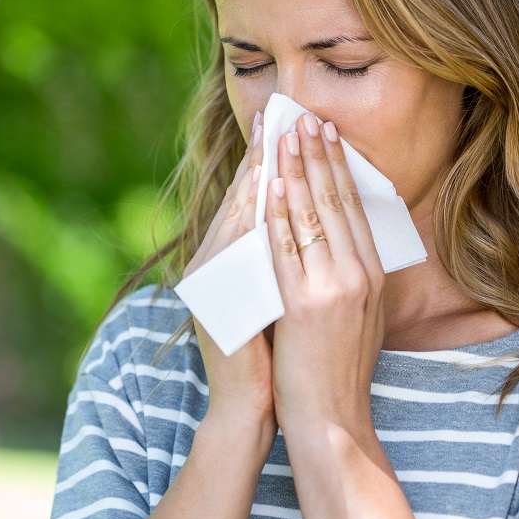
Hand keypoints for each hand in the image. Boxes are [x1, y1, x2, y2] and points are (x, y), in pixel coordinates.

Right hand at [185, 112, 275, 432]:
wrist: (252, 406)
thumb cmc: (272, 354)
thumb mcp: (275, 295)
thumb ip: (282, 258)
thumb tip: (308, 217)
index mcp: (226, 261)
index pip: (249, 199)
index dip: (265, 160)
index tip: (283, 124)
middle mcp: (211, 262)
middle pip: (240, 196)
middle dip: (262, 153)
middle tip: (280, 112)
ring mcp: (211, 278)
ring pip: (236, 212)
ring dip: (260, 171)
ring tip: (279, 135)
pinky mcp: (216, 295)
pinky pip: (236, 245)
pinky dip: (252, 214)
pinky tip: (267, 188)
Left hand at [265, 114, 384, 435]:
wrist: (332, 420)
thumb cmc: (340, 371)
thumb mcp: (363, 317)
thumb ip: (354, 277)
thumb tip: (343, 241)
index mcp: (373, 276)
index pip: (356, 208)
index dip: (340, 167)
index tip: (327, 134)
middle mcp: (359, 275)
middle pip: (337, 201)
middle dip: (319, 156)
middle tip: (306, 118)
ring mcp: (333, 288)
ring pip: (312, 215)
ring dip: (297, 170)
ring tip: (285, 135)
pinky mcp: (304, 304)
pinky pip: (287, 247)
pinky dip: (277, 212)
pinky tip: (269, 185)